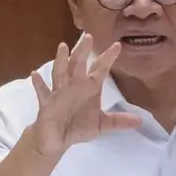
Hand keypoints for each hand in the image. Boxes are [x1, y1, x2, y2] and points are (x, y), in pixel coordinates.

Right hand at [28, 33, 140, 155]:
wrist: (57, 139)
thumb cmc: (79, 126)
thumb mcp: (101, 125)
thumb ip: (118, 121)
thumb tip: (140, 121)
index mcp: (89, 87)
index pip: (100, 69)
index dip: (108, 58)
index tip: (117, 46)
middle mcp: (74, 85)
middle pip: (78, 64)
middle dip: (83, 51)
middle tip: (88, 37)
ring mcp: (59, 92)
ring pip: (60, 73)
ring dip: (61, 60)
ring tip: (63, 47)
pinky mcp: (47, 103)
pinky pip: (43, 92)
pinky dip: (39, 84)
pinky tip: (35, 74)